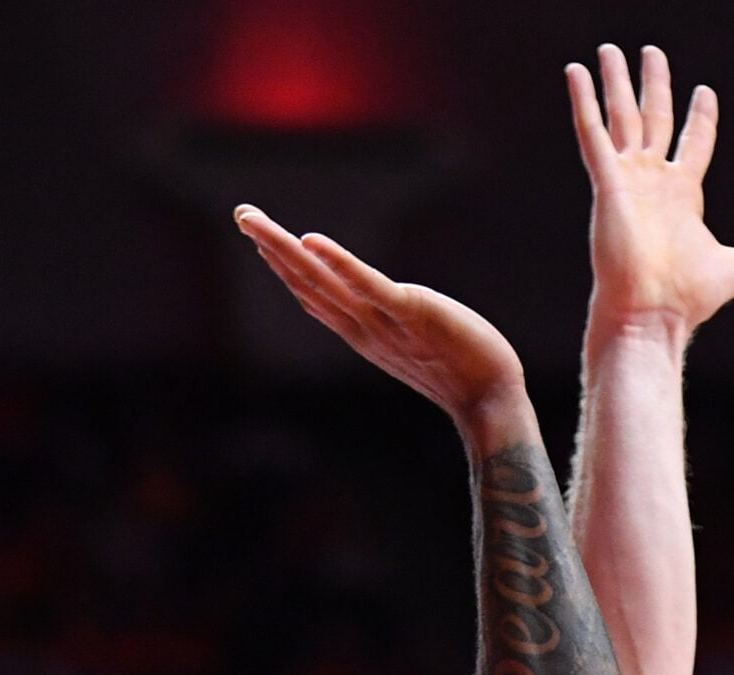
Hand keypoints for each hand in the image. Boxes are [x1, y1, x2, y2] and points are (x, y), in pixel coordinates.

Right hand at [235, 207, 523, 424]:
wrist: (493, 401)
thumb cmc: (466, 370)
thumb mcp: (416, 344)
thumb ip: (395, 325)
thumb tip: (390, 307)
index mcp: (364, 333)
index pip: (314, 296)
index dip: (284, 267)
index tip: (259, 238)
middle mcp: (364, 328)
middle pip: (306, 284)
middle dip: (271, 248)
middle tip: (241, 213)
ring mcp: (384, 323)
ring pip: (323, 282)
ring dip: (283, 249)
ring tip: (252, 220)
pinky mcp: (412, 314)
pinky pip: (369, 287)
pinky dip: (340, 264)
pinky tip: (312, 240)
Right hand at [568, 45, 733, 340]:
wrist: (652, 312)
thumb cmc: (686, 297)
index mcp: (684, 195)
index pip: (694, 143)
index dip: (701, 118)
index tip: (705, 91)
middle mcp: (654, 181)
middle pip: (656, 118)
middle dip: (654, 85)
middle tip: (651, 52)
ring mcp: (628, 178)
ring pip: (622, 117)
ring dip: (615, 82)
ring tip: (609, 49)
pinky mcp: (606, 182)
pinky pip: (592, 133)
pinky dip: (584, 102)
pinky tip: (576, 74)